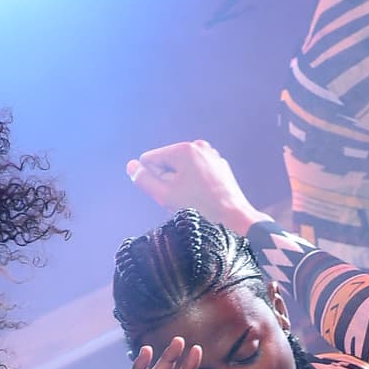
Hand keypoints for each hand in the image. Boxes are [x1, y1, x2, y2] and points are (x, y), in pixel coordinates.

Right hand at [126, 138, 257, 233]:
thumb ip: (144, 180)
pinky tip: (205, 200)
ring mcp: (212, 156)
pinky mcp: (220, 168)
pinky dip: (196, 187)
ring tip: (196, 201)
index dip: (154, 181)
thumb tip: (131, 167)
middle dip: (169, 183)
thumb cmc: (202, 210)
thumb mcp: (166, 196)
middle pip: (167, 165)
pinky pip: (198, 175)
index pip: (150, 160)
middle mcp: (199, 147)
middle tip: (184, 201)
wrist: (236, 222)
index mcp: (184, 149)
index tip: (171, 195)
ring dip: (182, 186)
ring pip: (183, 171)